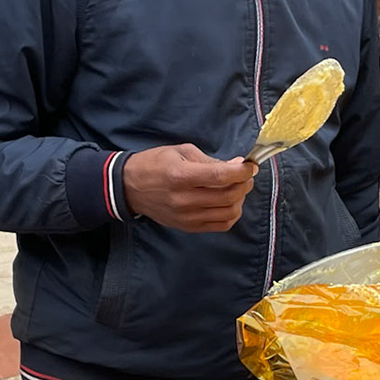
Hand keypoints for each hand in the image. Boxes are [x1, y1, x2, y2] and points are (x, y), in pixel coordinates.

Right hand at [123, 144, 257, 232]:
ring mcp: (186, 216)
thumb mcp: (181, 152)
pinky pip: (220, 226)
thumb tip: (237, 165)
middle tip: (245, 176)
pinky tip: (228, 203)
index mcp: (181, 176)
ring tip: (237, 189)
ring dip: (240, 200)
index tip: (250, 166)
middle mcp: (184, 199)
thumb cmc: (155, 164)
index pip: (222, 176)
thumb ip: (210, 160)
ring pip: (228, 213)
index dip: (242, 171)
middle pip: (229, 196)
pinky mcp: (187, 227)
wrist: (129, 187)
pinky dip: (231, 214)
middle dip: (244, 184)